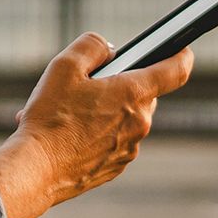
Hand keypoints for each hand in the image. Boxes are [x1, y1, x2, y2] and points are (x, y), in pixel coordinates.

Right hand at [0, 34, 191, 217]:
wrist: (36, 171)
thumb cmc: (50, 118)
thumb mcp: (64, 67)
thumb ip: (92, 46)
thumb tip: (109, 50)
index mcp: (133, 94)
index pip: (176, 70)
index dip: (181, 55)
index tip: (181, 48)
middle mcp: (139, 123)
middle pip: (142, 94)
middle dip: (119, 85)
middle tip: (86, 86)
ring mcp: (129, 149)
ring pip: (124, 119)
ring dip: (102, 111)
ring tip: (65, 115)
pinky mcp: (115, 167)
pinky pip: (112, 142)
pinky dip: (94, 135)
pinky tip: (66, 135)